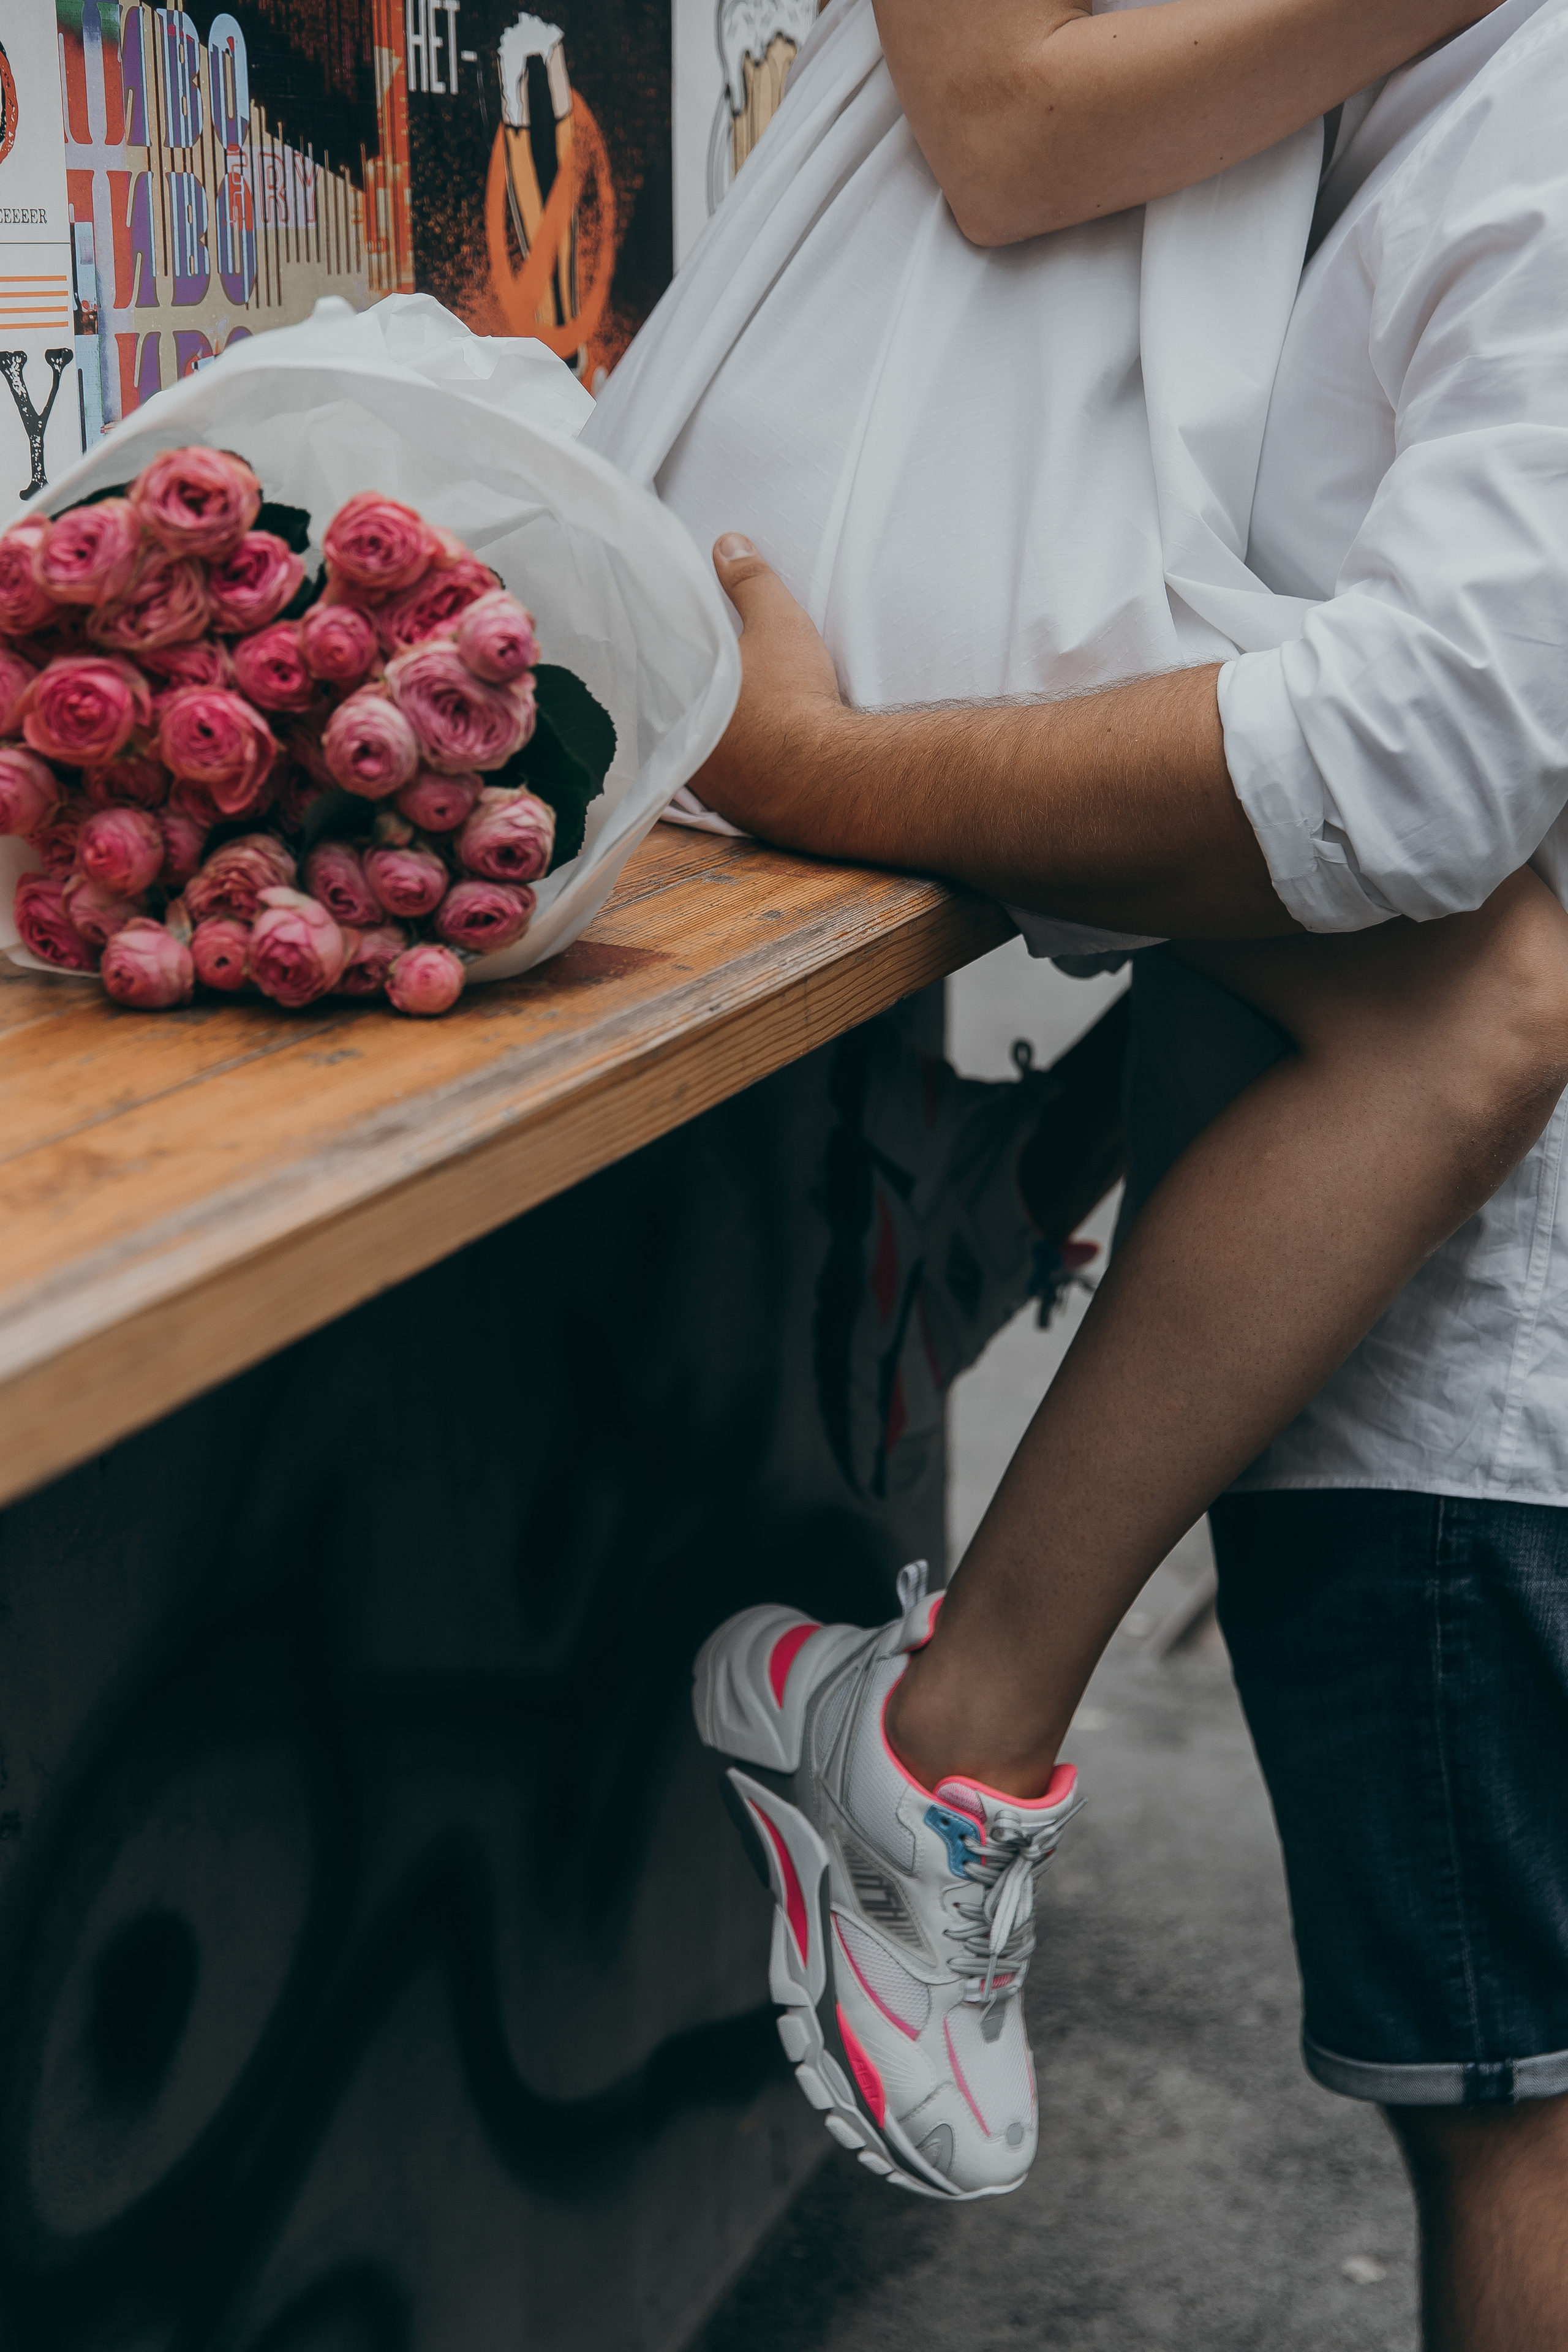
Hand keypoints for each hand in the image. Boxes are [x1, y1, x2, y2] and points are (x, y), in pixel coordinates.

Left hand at [691, 536, 850, 845]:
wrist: (827, 777)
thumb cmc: (795, 698)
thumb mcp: (777, 622)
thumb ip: (749, 581)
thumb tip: (728, 545)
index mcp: (676, 695)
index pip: (654, 666)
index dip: (663, 651)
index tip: (671, 638)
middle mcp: (678, 744)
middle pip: (669, 709)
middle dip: (680, 692)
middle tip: (694, 673)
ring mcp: (702, 782)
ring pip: (691, 747)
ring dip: (701, 731)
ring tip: (719, 709)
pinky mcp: (731, 807)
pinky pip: (720, 777)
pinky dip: (728, 761)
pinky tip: (745, 751)